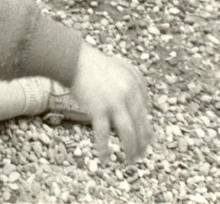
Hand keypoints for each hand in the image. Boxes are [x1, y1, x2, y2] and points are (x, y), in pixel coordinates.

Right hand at [70, 43, 152, 164]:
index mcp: (134, 83)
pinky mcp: (98, 108)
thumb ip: (129, 86)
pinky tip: (105, 158)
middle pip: (140, 125)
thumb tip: (137, 108)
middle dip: (142, 144)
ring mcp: (113, 101)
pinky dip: (104, 149)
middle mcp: (128, 93)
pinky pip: (104, 134)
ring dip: (131, 150)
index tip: (145, 140)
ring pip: (128, 133)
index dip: (146, 129)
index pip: (145, 112)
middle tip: (140, 156)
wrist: (73, 58)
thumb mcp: (118, 70)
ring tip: (130, 160)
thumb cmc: (93, 64)